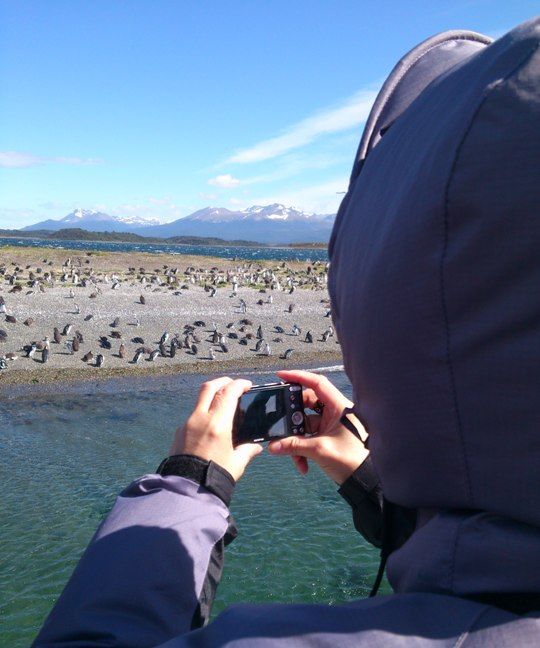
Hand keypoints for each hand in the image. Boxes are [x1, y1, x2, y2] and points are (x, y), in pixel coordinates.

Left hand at [169, 377, 262, 480]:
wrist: (186, 489)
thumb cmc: (213, 477)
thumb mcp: (236, 463)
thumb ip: (247, 451)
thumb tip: (255, 447)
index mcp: (217, 424)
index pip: (229, 393)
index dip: (239, 384)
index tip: (247, 385)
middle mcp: (200, 419)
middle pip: (210, 387)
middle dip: (223, 382)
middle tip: (233, 384)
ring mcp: (187, 424)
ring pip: (199, 399)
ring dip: (212, 395)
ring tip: (223, 402)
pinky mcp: (179, 432)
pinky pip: (193, 415)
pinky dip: (204, 412)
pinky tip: (211, 424)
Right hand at [268, 370, 368, 484]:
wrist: (364, 481)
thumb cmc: (351, 460)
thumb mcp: (320, 450)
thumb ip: (294, 446)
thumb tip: (273, 446)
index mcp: (338, 406)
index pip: (317, 383)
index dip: (298, 377)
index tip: (281, 375)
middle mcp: (335, 412)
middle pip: (307, 403)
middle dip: (292, 415)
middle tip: (279, 419)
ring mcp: (331, 424)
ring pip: (305, 423)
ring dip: (296, 438)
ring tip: (290, 452)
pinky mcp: (327, 437)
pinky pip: (309, 437)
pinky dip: (302, 449)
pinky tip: (302, 464)